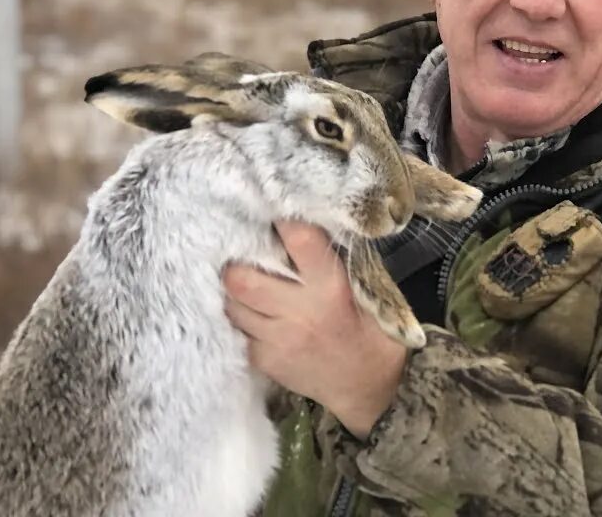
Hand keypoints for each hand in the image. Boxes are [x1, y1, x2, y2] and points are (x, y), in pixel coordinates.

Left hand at [223, 221, 407, 438]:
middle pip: (242, 279)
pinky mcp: (265, 360)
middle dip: (239, 265)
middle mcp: (300, 311)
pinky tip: (259, 317)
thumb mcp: (364, 288)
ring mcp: (278, 339)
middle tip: (246, 259)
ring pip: (233, 305)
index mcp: (331, 287)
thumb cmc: (369, 328)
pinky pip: (239, 331)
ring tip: (250, 288)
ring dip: (237, 294)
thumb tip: (299, 225)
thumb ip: (332, 261)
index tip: (276, 216)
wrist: (367, 385)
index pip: (298, 240)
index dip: (283, 222)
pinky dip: (244, 320)